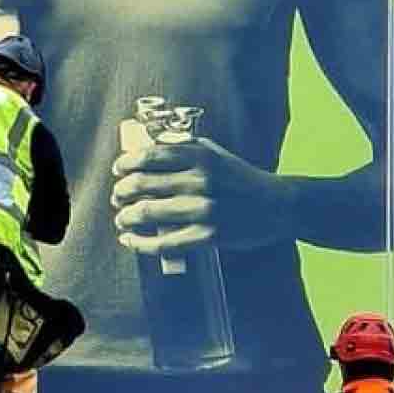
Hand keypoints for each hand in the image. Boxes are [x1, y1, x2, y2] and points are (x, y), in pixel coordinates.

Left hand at [110, 125, 292, 254]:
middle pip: (142, 184)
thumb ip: (184, 150)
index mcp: (200, 156)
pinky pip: (165, 243)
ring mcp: (204, 210)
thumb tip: (146, 149)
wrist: (276, 205)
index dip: (126, 163)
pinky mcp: (208, 237)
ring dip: (125, 217)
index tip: (118, 170)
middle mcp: (200, 181)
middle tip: (117, 196)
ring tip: (121, 218)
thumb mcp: (215, 154)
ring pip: (148, 213)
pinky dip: (141, 244)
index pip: (150, 155)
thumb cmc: (240, 178)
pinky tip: (130, 241)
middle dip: (122, 192)